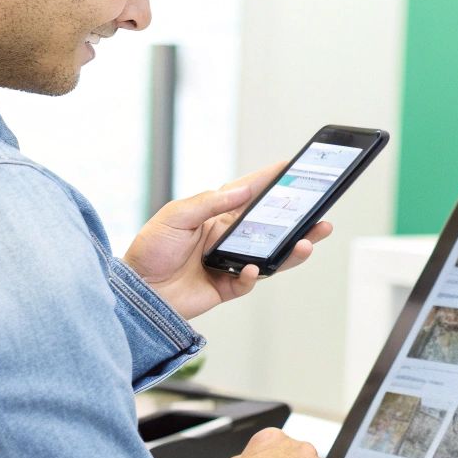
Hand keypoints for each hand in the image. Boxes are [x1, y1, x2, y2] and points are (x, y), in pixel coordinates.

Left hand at [122, 161, 332, 319]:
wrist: (135, 290)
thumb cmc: (150, 249)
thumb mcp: (176, 215)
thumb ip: (210, 202)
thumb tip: (242, 190)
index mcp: (217, 215)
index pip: (251, 193)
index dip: (272, 180)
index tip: (294, 167)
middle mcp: (229, 237)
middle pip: (272, 226)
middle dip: (299, 219)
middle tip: (321, 212)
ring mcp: (231, 262)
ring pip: (272, 255)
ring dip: (292, 249)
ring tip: (309, 240)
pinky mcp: (227, 287)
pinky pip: (249, 281)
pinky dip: (254, 275)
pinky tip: (253, 268)